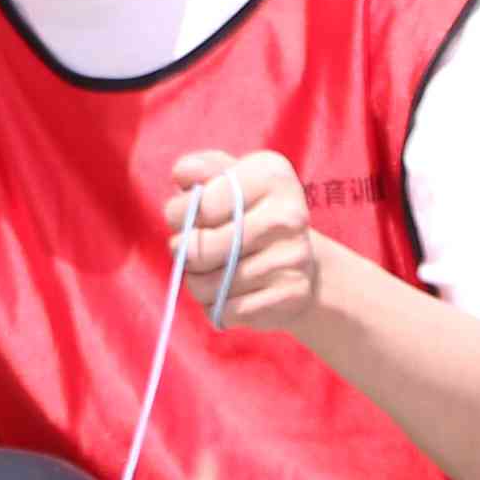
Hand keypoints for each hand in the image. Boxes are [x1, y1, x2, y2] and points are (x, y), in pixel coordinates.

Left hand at [165, 148, 329, 333]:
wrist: (300, 262)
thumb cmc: (251, 214)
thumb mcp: (231, 180)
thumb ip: (202, 170)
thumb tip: (182, 174)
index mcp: (271, 176)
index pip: (201, 204)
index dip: (179, 213)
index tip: (187, 217)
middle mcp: (288, 215)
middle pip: (199, 248)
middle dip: (183, 252)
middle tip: (191, 249)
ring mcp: (291, 258)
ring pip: (206, 285)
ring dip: (197, 282)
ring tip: (211, 271)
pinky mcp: (290, 296)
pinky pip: (225, 310)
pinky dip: (217, 306)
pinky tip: (232, 292)